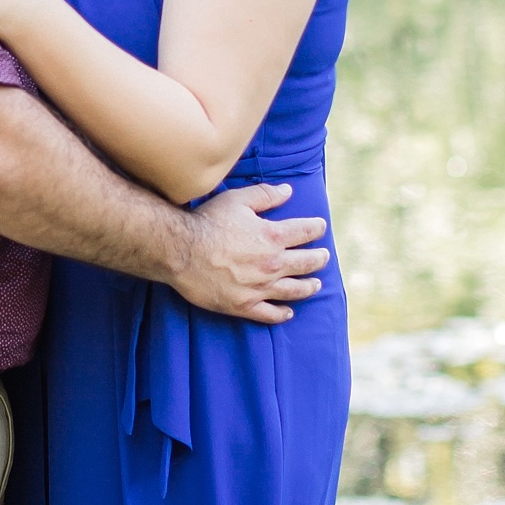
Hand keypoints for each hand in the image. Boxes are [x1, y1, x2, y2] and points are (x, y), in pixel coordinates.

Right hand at [173, 182, 328, 324]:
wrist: (180, 251)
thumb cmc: (207, 222)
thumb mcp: (237, 200)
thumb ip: (265, 195)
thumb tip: (288, 191)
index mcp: (273, 236)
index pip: (305, 232)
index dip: (316, 228)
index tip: (320, 227)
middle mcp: (272, 264)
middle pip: (306, 263)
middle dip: (318, 258)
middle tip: (324, 256)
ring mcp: (259, 287)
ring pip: (294, 290)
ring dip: (308, 287)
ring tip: (316, 285)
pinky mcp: (243, 305)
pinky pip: (269, 313)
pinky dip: (282, 313)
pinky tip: (289, 312)